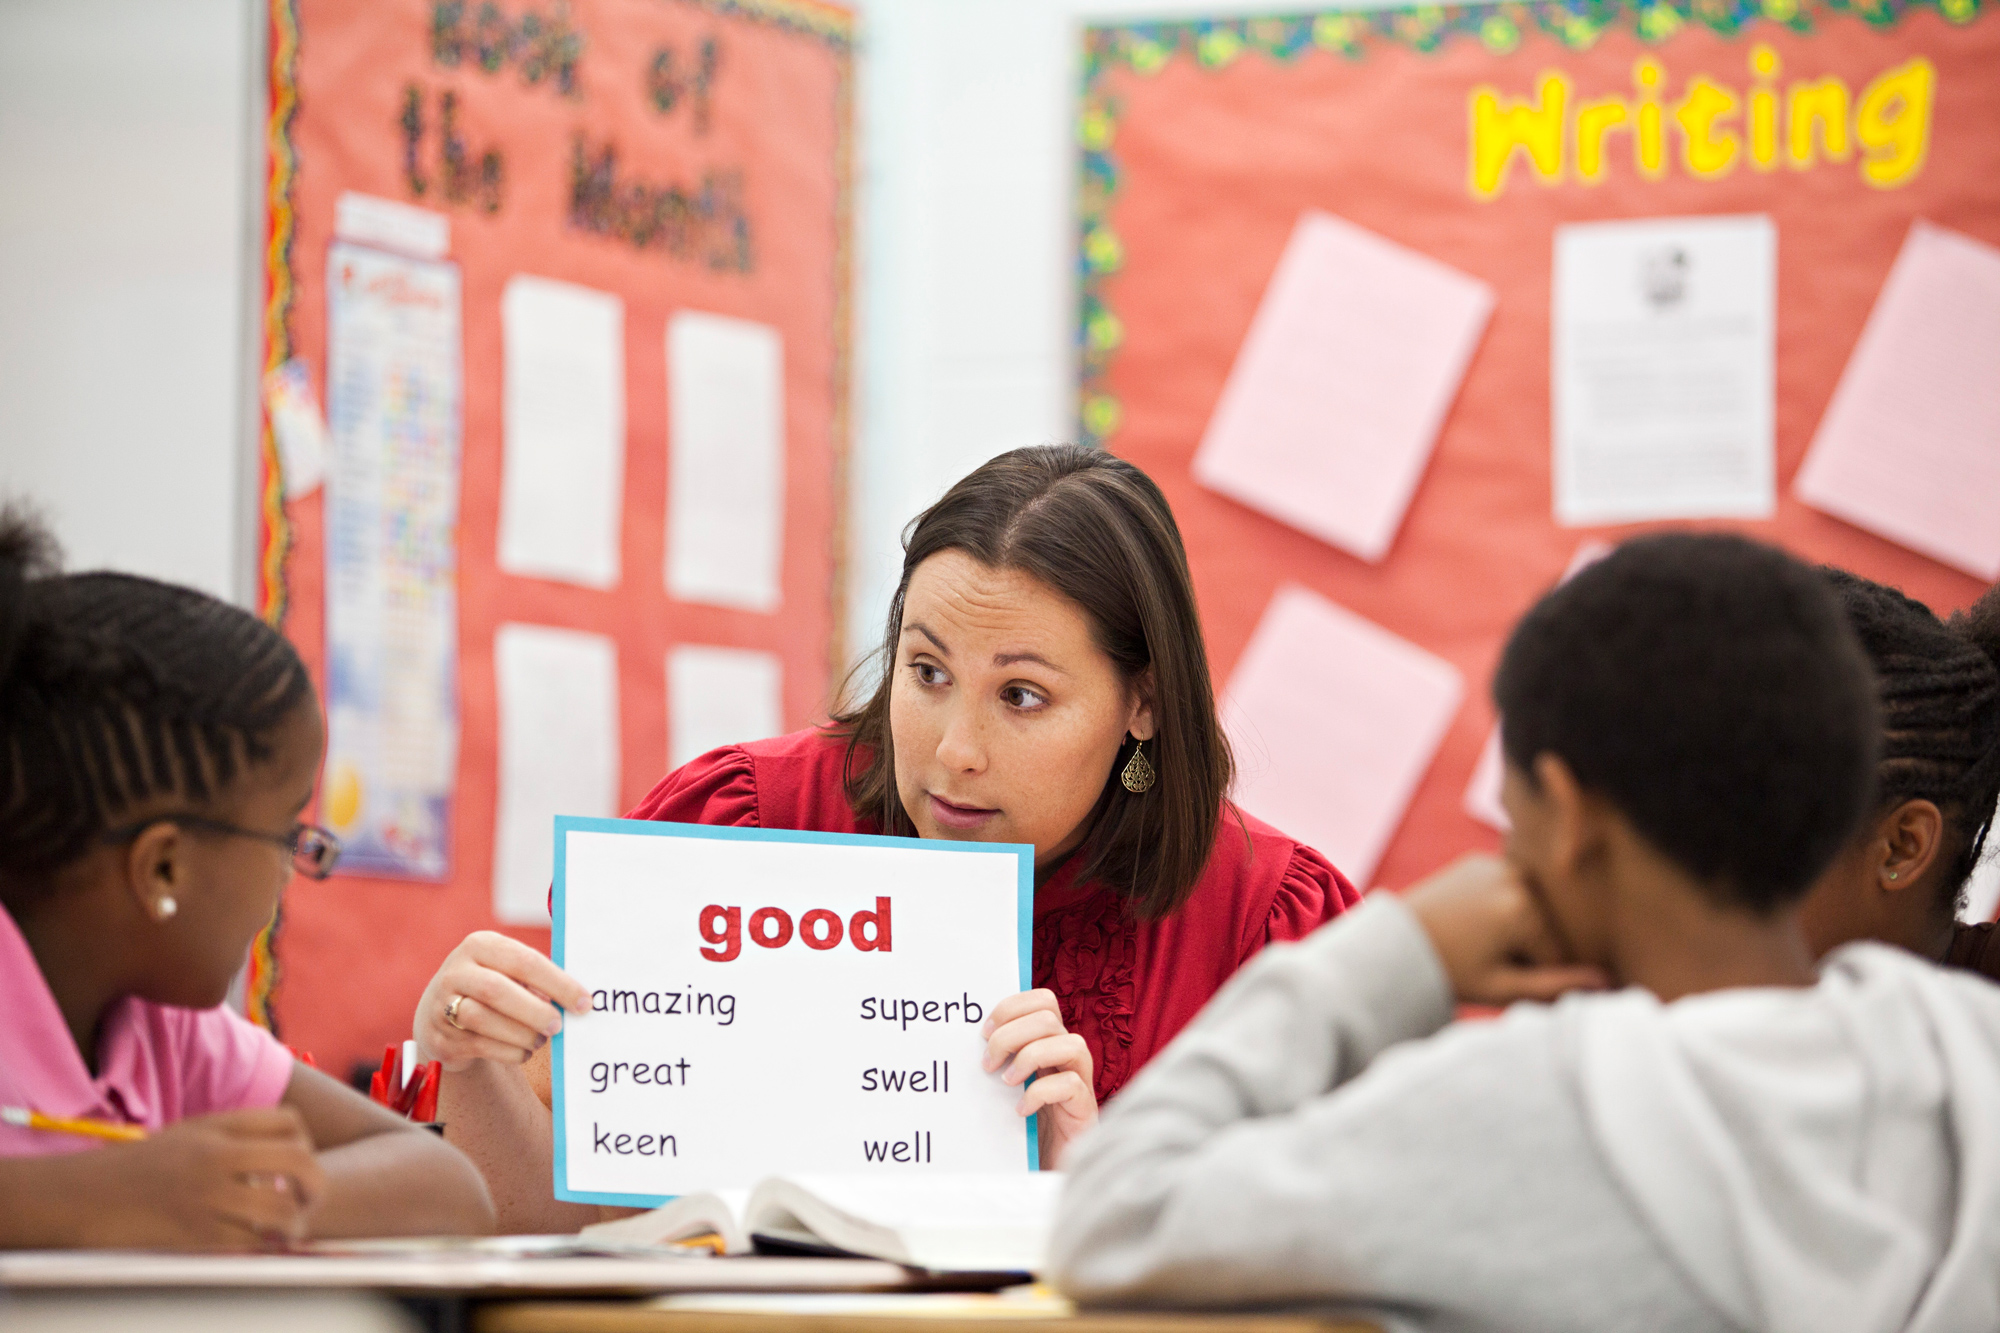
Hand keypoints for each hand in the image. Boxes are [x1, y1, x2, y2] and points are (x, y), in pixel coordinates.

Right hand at [72, 1108, 324, 1250]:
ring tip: (290, 1225)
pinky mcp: (196, 1233)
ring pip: (281, 1207)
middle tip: (312, 1198)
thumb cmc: (134, 1168)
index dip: (306, 1142)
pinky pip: (250, 1240)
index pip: (289, 1121)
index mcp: (217, 1128)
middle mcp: (218, 1157)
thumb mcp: (186, 1135)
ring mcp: (208, 1196)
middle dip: (316, 1182)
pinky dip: (264, 1243)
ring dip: (295, 1220)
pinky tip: (262, 1241)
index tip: (299, 1161)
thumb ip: (232, 1137)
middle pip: (298, 1159)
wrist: (82, 1196)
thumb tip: (278, 1154)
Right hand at [415, 930, 591, 1070]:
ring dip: (521, 1034)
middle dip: (535, 1011)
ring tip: (540, 1040)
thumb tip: (576, 1000)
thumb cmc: (493, 986)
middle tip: (558, 1026)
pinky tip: (523, 1051)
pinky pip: (479, 1045)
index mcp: (480, 945)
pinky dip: (509, 1052)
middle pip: (496, 990)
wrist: (440, 1012)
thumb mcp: (508, 971)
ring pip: (482, 1019)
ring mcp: (442, 1004)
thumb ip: (537, 979)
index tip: (583, 1003)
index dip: (557, 983)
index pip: (523, 961)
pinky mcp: (441, 1037)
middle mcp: (456, 971)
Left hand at [982, 988, 1096, 1167]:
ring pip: (1070, 1043)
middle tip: (988, 1063)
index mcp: (1049, 1043)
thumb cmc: (1021, 1127)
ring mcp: (1081, 1082)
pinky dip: (1040, 1092)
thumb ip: (997, 1062)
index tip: (984, 1032)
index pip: (1042, 1001)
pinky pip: (1071, 1085)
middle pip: (1049, 1016)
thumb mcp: (1006, 1087)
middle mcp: (1068, 1057)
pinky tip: (1021, 1110)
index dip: (1012, 1007)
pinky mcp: (1085, 1111)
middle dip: (1012, 1034)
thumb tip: (962, 1042)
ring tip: (1006, 1082)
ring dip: (1030, 1057)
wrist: (1045, 1172)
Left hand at [1405, 854, 1608, 1005]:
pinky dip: (1501, 906)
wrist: (1397, 941)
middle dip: (1526, 949)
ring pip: (1530, 909)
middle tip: (1483, 957)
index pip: (1557, 954)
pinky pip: (1509, 891)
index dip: (1532, 973)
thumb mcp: (1502, 988)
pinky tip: (1472, 919)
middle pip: (1545, 927)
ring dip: (1516, 928)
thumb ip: (1556, 987)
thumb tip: (1607, 983)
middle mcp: (1516, 878)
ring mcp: (1497, 863)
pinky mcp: (1481, 860)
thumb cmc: (1450, 971)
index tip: (1499, 976)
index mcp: (1523, 910)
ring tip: (1477, 940)